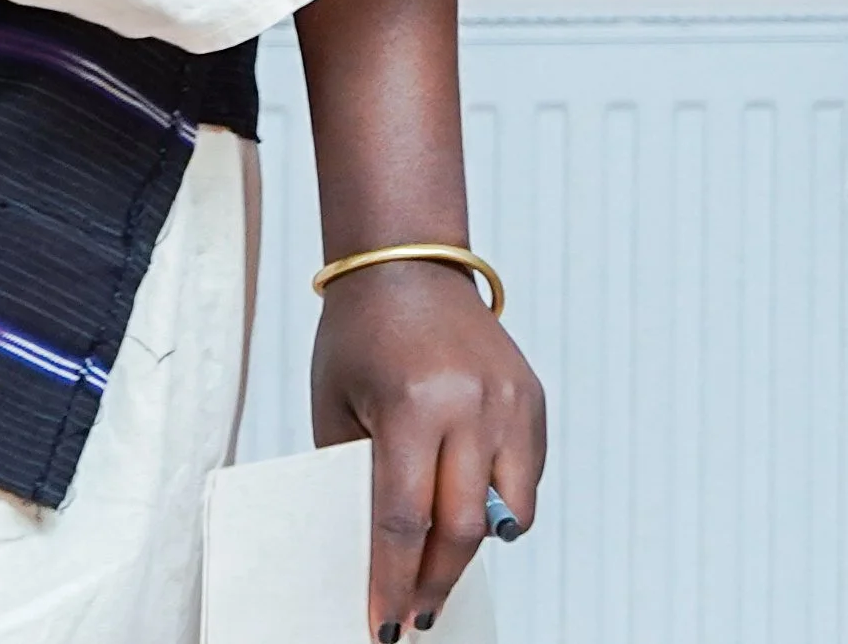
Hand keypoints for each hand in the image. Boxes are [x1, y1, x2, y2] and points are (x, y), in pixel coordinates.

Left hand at [311, 260, 543, 635]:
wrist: (408, 263)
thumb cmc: (361, 332)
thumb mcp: (338, 402)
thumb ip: (359, 474)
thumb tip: (380, 551)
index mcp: (412, 405)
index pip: (404, 519)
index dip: (393, 580)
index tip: (386, 626)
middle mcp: (470, 406)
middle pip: (462, 530)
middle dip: (436, 582)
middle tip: (416, 614)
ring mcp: (510, 404)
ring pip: (510, 517)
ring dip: (475, 546)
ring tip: (439, 552)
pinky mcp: (534, 402)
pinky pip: (526, 481)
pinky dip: (499, 504)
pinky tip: (465, 496)